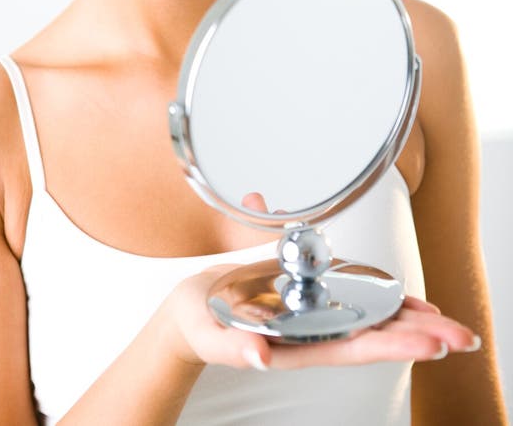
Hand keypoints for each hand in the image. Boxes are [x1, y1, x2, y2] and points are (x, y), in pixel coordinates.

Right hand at [163, 266, 480, 371]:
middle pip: (376, 335)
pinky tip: (402, 296)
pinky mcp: (306, 296)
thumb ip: (233, 346)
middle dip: (420, 334)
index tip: (434, 343)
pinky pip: (353, 299)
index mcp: (296, 344)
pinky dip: (383, 298)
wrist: (189, 314)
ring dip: (409, 318)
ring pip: (370, 319)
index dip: (397, 344)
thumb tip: (259, 356)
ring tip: (446, 319)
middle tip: (463, 333)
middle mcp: (312, 332)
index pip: (356, 347)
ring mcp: (312, 315)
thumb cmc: (197, 324)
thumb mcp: (209, 332)